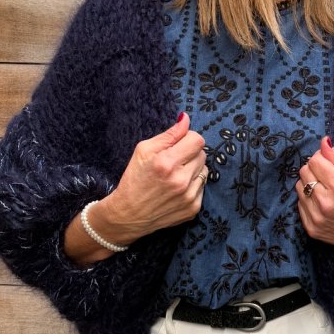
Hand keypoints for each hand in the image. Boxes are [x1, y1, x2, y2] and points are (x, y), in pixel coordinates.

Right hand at [98, 112, 207, 244]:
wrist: (128, 215)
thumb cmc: (134, 179)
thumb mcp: (144, 150)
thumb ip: (169, 134)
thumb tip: (186, 119)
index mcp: (167, 163)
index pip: (197, 140)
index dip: (188, 139)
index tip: (179, 144)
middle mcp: (180, 181)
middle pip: (202, 154)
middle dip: (190, 154)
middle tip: (173, 161)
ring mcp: (188, 197)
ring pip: (205, 170)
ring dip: (193, 169)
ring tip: (175, 176)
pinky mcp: (193, 209)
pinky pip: (202, 187)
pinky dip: (192, 185)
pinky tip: (176, 190)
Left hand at [296, 137, 333, 273]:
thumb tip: (324, 143)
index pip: (315, 161)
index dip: (321, 157)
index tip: (329, 162)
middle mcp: (326, 204)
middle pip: (304, 172)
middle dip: (315, 169)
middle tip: (328, 176)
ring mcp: (317, 218)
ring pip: (299, 187)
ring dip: (310, 184)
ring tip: (326, 190)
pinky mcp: (312, 229)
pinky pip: (300, 204)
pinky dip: (309, 200)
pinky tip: (323, 203)